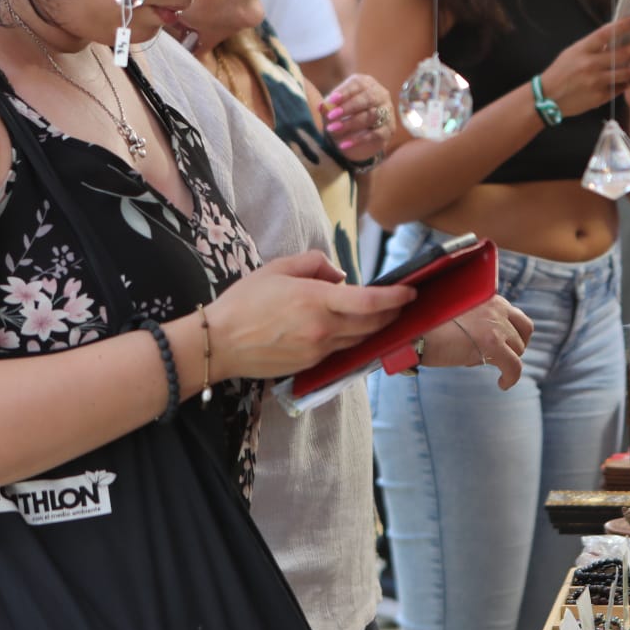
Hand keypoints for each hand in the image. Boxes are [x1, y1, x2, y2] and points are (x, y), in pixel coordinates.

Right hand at [204, 251, 414, 380]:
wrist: (218, 344)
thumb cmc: (243, 302)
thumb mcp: (277, 268)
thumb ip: (314, 264)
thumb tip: (339, 275)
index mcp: (316, 301)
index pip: (369, 302)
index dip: (395, 297)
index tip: (410, 291)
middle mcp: (322, 329)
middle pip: (372, 324)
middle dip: (392, 313)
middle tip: (403, 302)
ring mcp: (317, 351)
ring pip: (359, 340)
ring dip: (374, 328)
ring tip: (381, 314)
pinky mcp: (310, 365)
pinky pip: (341, 350)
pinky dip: (352, 339)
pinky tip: (351, 330)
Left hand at [320, 74, 394, 160]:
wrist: (356, 134)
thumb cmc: (343, 114)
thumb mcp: (334, 108)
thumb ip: (328, 106)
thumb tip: (322, 106)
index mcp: (367, 83)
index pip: (358, 84)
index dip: (345, 92)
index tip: (331, 100)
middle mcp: (381, 95)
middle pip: (368, 98)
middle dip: (348, 107)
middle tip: (331, 116)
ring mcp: (388, 112)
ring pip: (371, 116)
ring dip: (350, 123)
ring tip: (333, 130)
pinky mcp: (389, 129)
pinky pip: (375, 134)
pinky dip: (358, 139)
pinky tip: (343, 144)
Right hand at [420, 295, 534, 389]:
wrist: (414, 332)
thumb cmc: (428, 326)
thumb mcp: (457, 315)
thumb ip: (476, 321)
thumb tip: (485, 345)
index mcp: (488, 296)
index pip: (515, 315)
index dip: (511, 333)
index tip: (503, 345)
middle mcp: (496, 307)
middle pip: (522, 332)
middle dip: (513, 347)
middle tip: (500, 358)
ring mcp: (496, 325)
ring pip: (518, 350)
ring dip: (507, 361)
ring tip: (489, 367)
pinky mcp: (492, 344)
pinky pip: (514, 366)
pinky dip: (512, 378)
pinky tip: (503, 384)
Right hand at [539, 17, 629, 116]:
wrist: (547, 98)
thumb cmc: (561, 72)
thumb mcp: (573, 52)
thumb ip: (593, 45)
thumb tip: (615, 34)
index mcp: (582, 49)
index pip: (606, 33)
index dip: (624, 25)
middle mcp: (590, 64)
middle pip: (622, 53)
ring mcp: (595, 81)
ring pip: (627, 72)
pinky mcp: (599, 97)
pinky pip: (621, 87)